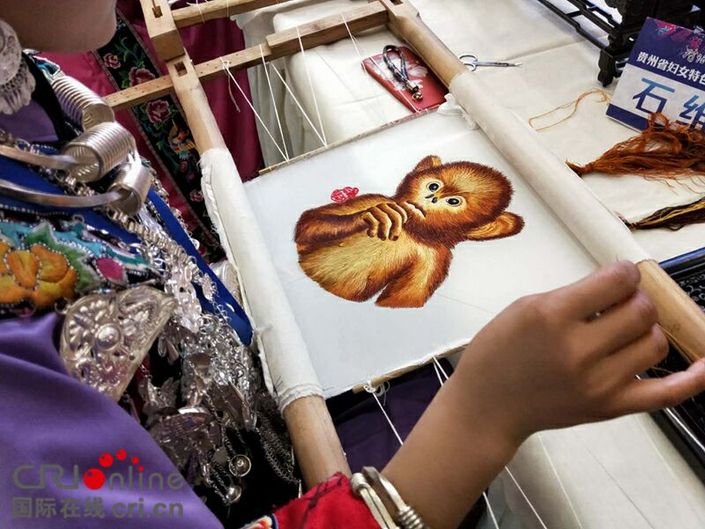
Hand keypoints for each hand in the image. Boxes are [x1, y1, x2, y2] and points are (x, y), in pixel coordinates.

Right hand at [360, 202, 407, 240]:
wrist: (343, 226)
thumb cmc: (361, 227)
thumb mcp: (378, 226)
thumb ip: (390, 225)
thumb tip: (401, 232)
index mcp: (386, 206)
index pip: (403, 211)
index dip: (403, 223)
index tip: (395, 234)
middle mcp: (380, 205)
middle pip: (397, 216)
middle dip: (396, 230)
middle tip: (391, 239)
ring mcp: (371, 209)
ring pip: (386, 220)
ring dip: (385, 233)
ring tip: (381, 238)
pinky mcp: (363, 214)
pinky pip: (375, 222)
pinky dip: (374, 231)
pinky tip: (369, 235)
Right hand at [384, 262, 704, 528]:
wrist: (487, 405)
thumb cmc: (497, 356)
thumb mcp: (524, 307)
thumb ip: (573, 295)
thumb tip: (617, 286)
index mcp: (552, 316)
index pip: (616, 280)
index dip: (624, 273)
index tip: (620, 275)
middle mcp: (578, 349)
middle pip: (641, 310)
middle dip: (635, 298)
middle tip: (620, 302)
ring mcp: (597, 382)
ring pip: (655, 342)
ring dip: (646, 329)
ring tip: (625, 331)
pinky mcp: (609, 407)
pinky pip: (666, 393)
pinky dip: (694, 378)